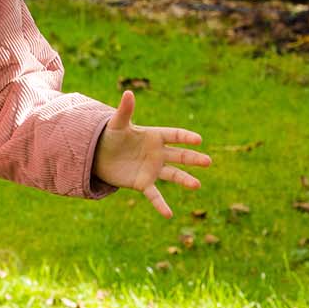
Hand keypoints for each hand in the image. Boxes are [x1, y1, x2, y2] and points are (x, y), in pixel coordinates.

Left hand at [91, 90, 210, 217]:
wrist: (99, 156)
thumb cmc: (110, 136)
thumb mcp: (116, 124)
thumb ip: (125, 111)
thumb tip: (128, 93)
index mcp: (154, 136)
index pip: (174, 135)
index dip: (186, 137)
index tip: (198, 139)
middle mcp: (157, 153)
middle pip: (180, 155)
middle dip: (193, 158)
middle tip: (208, 161)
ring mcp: (152, 169)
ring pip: (173, 175)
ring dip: (185, 179)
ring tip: (197, 185)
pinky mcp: (143, 184)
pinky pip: (155, 195)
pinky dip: (161, 205)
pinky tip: (169, 215)